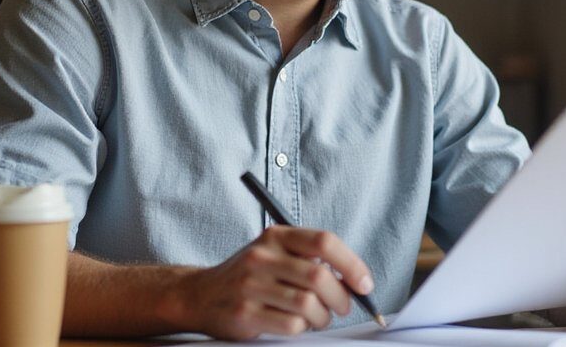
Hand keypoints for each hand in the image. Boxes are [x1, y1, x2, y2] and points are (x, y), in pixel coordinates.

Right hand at [171, 225, 374, 339]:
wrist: (200, 295)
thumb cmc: (251, 277)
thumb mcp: (275, 254)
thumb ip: (310, 260)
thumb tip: (355, 282)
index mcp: (276, 236)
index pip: (324, 242)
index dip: (352, 264)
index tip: (365, 284)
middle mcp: (262, 256)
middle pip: (319, 276)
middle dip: (341, 298)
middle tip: (342, 307)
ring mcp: (251, 284)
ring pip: (308, 304)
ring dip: (322, 317)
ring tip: (317, 318)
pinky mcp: (244, 312)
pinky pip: (291, 325)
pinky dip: (302, 329)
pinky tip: (295, 324)